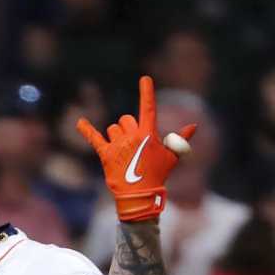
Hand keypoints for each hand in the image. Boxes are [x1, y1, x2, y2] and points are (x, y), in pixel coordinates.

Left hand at [76, 76, 196, 222]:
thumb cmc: (157, 175)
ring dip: (116, 136)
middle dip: (128, 128)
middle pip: (126, 119)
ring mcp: (118, 145)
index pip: (148, 108)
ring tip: (123, 152)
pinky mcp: (105, 154)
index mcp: (148, 134)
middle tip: (133, 145)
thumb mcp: (171, 157)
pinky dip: (86, 130)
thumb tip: (194, 125)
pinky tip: (80, 122)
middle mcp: (132, 136)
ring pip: (113, 129)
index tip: (145, 79)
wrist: (139, 195)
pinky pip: (94, 138)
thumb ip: (181, 139)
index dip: (147, 92)